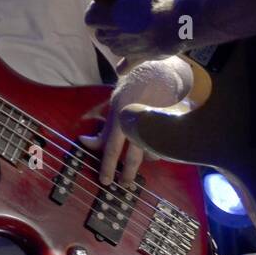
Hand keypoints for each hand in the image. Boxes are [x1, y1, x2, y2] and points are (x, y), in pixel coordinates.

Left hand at [79, 59, 186, 185]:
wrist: (158, 70)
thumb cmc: (132, 87)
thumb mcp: (114, 105)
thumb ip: (103, 128)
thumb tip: (85, 143)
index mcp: (121, 116)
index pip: (111, 147)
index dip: (107, 166)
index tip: (105, 181)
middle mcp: (138, 122)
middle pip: (133, 157)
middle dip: (127, 174)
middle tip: (123, 184)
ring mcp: (156, 123)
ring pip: (150, 153)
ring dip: (143, 161)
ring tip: (138, 166)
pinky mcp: (170, 124)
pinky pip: (164, 145)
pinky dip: (157, 150)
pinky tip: (153, 151)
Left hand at [84, 0, 185, 60]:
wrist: (176, 25)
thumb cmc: (156, 2)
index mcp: (108, 18)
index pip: (90, 17)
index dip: (96, 10)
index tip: (105, 4)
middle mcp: (112, 36)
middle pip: (100, 32)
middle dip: (107, 24)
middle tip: (121, 14)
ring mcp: (124, 49)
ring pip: (112, 46)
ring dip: (116, 39)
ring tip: (129, 29)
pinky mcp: (138, 57)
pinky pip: (126, 65)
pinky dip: (124, 64)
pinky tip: (122, 66)